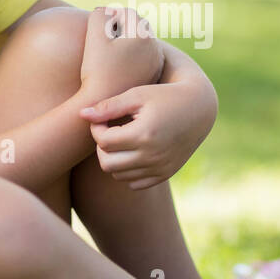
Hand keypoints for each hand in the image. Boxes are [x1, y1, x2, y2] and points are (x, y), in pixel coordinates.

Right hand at [78, 7, 164, 104]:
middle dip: (122, 25)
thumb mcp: (94, 36)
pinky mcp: (151, 77)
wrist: (101, 102)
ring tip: (110, 47)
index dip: (111, 13)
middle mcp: (155, 49)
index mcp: (143, 36)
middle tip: (105, 31)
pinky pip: (144, 58)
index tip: (97, 21)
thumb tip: (106, 11)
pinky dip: (133, 54)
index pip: (127, 13)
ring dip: (128, 39)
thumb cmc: (96, 69)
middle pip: (138, 26)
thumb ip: (100, 14)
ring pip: (142, 43)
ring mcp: (155, 65)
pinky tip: (117, 62)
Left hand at [78, 77, 215, 189]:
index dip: (97, 128)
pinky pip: (134, 183)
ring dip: (113, 159)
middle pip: (107, 163)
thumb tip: (82, 115)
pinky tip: (132, 151)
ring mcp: (159, 168)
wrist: (198, 108)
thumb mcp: (136, 95)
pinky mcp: (164, 175)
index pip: (104, 141)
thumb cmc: (163, 95)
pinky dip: (128, 171)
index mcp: (144, 134)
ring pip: (118, 175)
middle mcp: (152, 156)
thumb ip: (108, 106)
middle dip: (102, 147)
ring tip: (120, 139)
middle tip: (109, 131)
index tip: (102, 117)